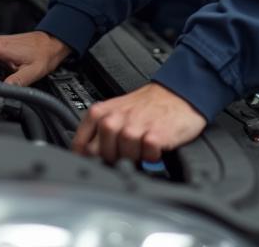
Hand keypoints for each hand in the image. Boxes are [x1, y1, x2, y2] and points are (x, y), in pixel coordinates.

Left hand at [72, 82, 205, 163]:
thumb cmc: (148, 105)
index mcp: (101, 112)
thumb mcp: (116, 112)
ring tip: (142, 148)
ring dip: (135, 158)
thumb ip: (100, 131)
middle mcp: (115, 118)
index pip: (80, 145)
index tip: (93, 164)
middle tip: (125, 153)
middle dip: (112, 159)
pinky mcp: (154, 135)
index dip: (85, 159)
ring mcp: (134, 126)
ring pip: (123, 157)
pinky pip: (146, 157)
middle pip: (100, 155)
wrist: (178, 94)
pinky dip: (152, 157)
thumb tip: (85, 156)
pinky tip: (154, 147)